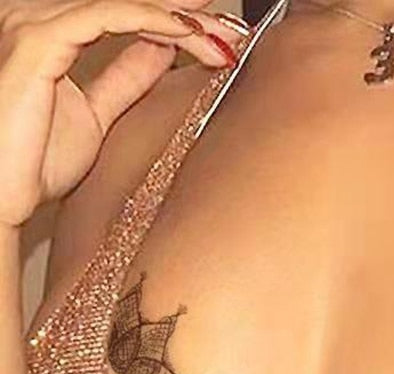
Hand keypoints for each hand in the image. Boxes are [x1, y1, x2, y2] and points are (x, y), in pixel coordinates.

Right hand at [0, 0, 249, 228]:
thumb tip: (162, 52)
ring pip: (124, 5)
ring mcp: (34, 25)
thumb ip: (125, 79)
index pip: (122, 14)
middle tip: (232, 31)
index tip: (219, 35)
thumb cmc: (35, 164)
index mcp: (50, 35)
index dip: (173, 19)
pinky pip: (107, 16)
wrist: (4, 196)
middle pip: (126, 4)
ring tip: (224, 38)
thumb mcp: (98, 116)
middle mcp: (37, 19)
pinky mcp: (39, 41)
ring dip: (182, 20)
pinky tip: (189, 35)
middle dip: (186, 15)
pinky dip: (154, 21)